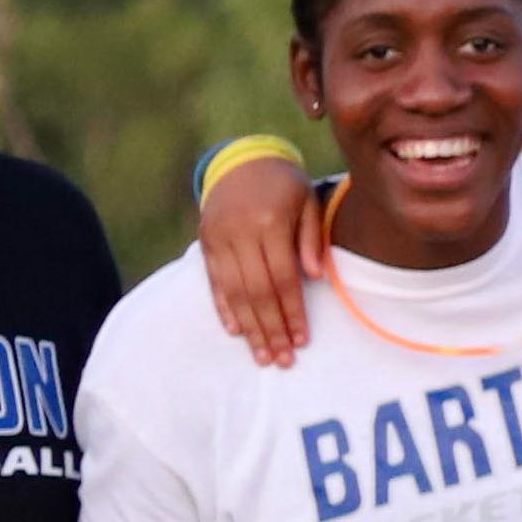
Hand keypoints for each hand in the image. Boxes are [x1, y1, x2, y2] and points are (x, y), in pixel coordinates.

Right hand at [198, 154, 327, 370]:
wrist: (242, 161)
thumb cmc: (284, 185)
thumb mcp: (308, 202)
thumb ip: (312, 238)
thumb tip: (316, 277)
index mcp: (268, 222)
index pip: (282, 278)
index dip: (292, 312)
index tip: (302, 340)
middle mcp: (239, 232)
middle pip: (256, 291)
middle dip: (271, 329)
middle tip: (283, 360)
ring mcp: (218, 238)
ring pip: (233, 292)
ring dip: (249, 328)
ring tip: (263, 356)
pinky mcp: (205, 242)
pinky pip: (214, 281)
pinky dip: (224, 308)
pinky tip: (236, 331)